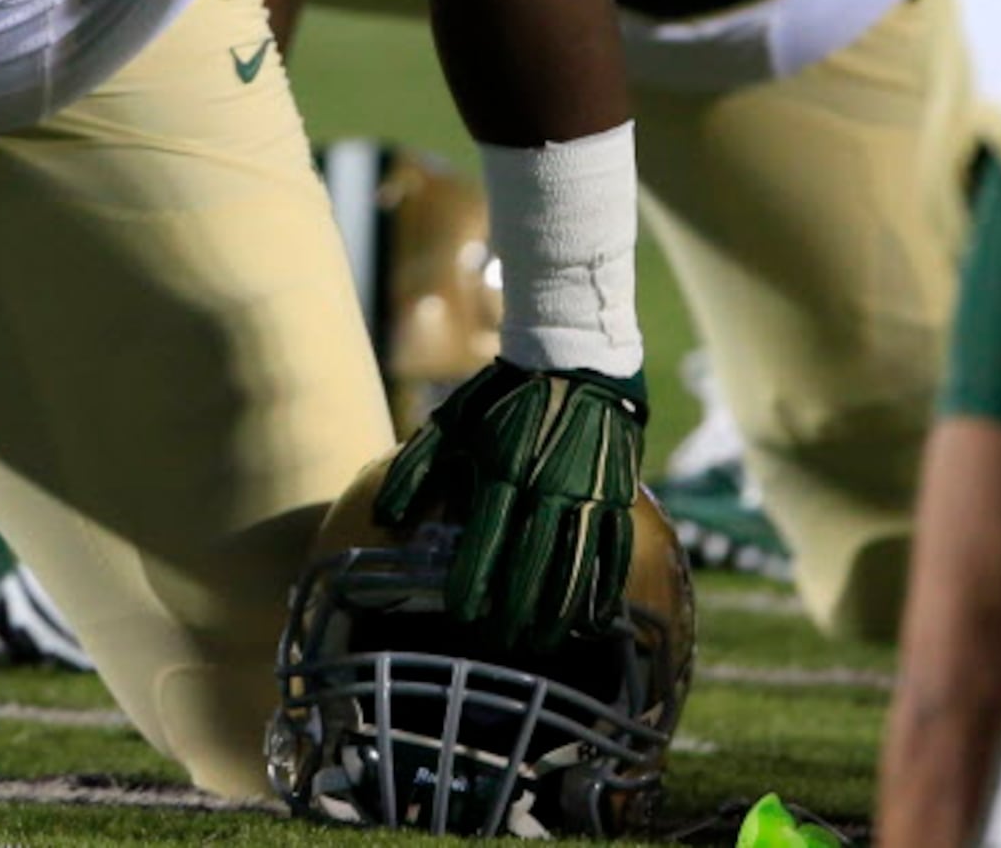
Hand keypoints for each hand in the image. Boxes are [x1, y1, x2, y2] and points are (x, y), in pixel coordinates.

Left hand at [377, 359, 645, 648]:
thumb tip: (385, 516)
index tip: (461, 614)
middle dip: (514, 609)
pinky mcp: (614, 492)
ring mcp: (586, 491)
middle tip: (501, 643)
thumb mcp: (450, 423)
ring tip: (543, 642)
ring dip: (559, 609)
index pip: (485, 539)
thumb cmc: (501, 396)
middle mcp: (546, 486)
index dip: (472, 580)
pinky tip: (593, 617)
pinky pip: (613, 549)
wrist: (570, 358)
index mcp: (502, 469)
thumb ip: (416, 470)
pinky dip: (604, 587)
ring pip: (575, 564)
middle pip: (530, 562)